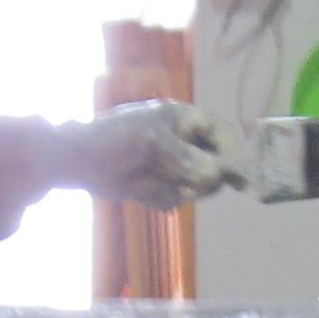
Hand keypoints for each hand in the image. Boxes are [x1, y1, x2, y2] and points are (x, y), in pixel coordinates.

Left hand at [67, 100, 232, 206]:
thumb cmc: (115, 140)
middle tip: (183, 188)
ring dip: (172, 189)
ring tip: (145, 180)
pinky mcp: (162, 183)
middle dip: (198, 180)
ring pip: (195, 187)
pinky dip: (158, 197)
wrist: (80, 161)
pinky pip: (174, 198)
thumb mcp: (154, 145)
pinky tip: (137, 187)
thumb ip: (188, 159)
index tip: (238, 180)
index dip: (235, 156)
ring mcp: (173, 164)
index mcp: (185, 120)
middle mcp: (184, 141)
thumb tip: (217, 175)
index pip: (223, 136)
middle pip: (216, 166)